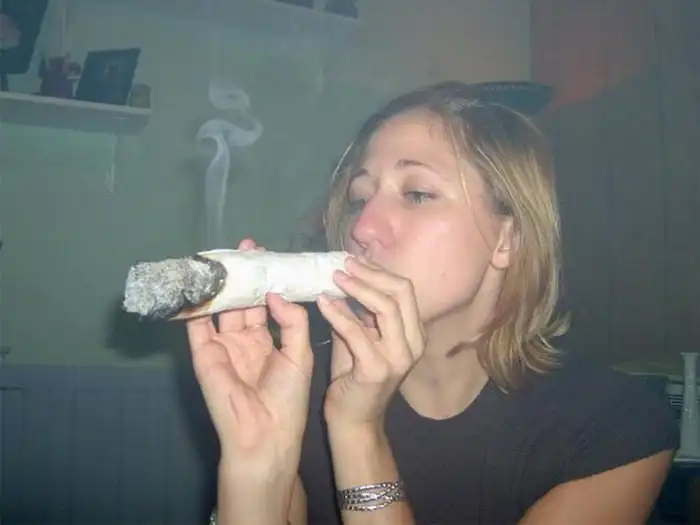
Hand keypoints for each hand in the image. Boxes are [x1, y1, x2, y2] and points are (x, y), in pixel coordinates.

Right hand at [186, 238, 312, 478]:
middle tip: (247, 247)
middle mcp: (243, 339)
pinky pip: (196, 325)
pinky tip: (198, 281)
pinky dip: (194, 304)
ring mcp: (222, 345)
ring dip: (221, 283)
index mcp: (268, 340)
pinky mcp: (204, 354)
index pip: (265, 303)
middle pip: (241, 300)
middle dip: (244, 275)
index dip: (266, 281)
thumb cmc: (287, 398)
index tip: (268, 256)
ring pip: (219, 307)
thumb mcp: (299, 354)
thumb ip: (292, 320)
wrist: (264, 434)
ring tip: (224, 256)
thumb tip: (275, 292)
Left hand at [316, 256, 425, 427]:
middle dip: (371, 273)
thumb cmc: (354, 378)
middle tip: (343, 263)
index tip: (353, 259)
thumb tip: (343, 278)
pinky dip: (338, 313)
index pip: (404, 289)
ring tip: (333, 277)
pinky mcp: (377, 370)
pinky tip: (322, 303)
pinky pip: (357, 332)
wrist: (353, 421)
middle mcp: (413, 343)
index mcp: (413, 333)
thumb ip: (356, 312)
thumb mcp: (359, 337)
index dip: (379, 271)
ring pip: (386, 307)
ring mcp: (399, 357)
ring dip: (357, 287)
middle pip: (401, 292)